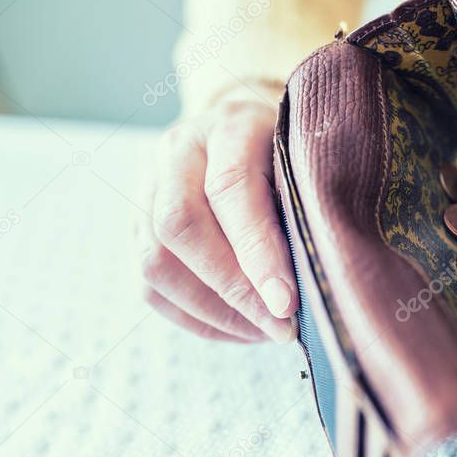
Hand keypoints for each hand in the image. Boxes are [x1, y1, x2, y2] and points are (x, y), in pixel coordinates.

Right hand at [138, 84, 298, 342]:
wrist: (248, 134)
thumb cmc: (292, 155)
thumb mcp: (310, 163)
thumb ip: (306, 206)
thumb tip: (318, 282)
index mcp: (229, 125)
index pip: (229, 188)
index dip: (257, 252)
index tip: (286, 303)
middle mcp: (177, 151)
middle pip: (180, 227)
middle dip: (233, 290)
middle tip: (281, 326)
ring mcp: (148, 189)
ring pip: (157, 263)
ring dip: (214, 311)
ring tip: (265, 331)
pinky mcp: (138, 228)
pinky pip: (152, 288)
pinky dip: (198, 319)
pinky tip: (241, 328)